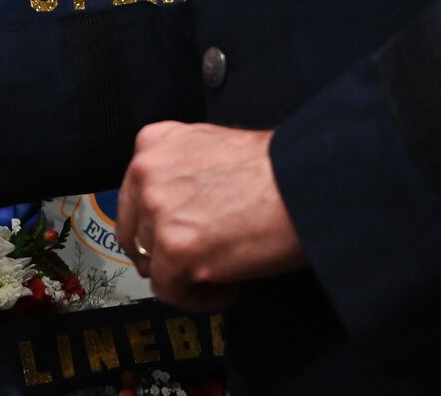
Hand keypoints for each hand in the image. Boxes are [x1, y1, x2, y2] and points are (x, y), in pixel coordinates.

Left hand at [115, 122, 306, 310]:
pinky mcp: (176, 250)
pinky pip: (170, 293)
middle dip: (164, 253)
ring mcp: (158, 211)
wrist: (306, 180)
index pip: (134, 198)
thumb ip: (181, 171)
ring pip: (153, 265)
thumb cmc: (276, 166)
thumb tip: (174, 211)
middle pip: (136, 233)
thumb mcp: (211, 147)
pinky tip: (230, 286)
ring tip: (224, 270)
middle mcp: (146, 172)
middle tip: (196, 263)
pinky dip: (200, 298)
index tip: (180, 236)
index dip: (157, 224)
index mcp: (153, 142)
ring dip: (185, 275)